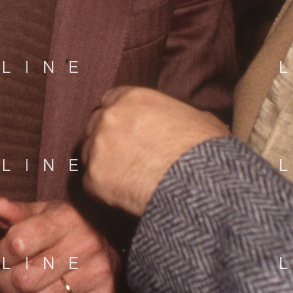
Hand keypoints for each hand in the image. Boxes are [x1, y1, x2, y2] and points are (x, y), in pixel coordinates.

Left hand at [0, 196, 118, 292]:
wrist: (113, 247)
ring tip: (29, 287)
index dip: (2, 253)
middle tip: (6, 278)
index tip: (4, 254)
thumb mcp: (43, 213)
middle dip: (5, 282)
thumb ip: (15, 212)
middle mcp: (85, 245)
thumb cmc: (68, 229)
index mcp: (66, 218)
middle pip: (24, 279)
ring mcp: (97, 274)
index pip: (17, 244)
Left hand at [82, 85, 229, 215]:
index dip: (119, 116)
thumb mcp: (198, 118)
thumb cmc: (204, 150)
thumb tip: (183, 124)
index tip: (126, 130)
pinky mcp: (94, 178)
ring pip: (88, 153)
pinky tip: (125, 194)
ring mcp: (98, 146)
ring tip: (127, 177)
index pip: (110, 100)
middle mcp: (109, 117)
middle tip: (126, 156)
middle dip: (107, 139)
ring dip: (103, 163)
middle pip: (95, 124)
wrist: (198, 183)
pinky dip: (104, 190)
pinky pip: (91, 183)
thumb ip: (175, 115)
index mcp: (132, 97)